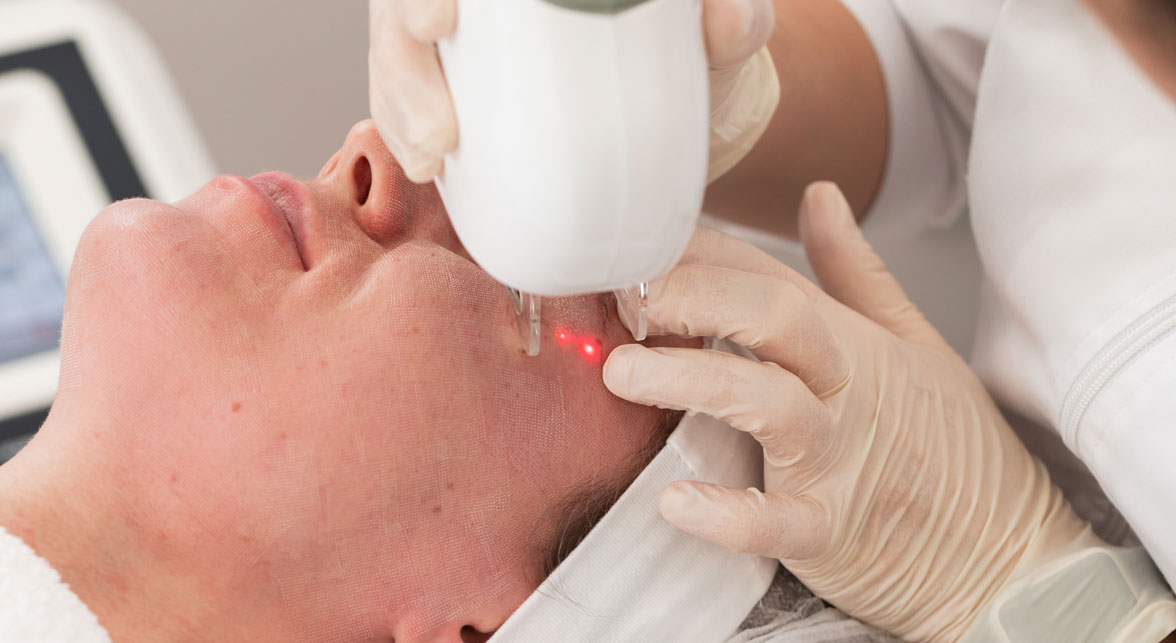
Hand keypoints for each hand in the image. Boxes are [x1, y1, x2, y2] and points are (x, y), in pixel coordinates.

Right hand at [368, 0, 775, 182]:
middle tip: (436, 113)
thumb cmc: (689, 52)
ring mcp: (462, 43)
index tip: (440, 17)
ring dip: (397, 101)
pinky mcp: (452, 91)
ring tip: (431, 153)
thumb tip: (730, 19)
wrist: (674, 103)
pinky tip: (424, 164)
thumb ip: (736, 17)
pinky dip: (404, 132)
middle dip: (400, 51)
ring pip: (394, 50)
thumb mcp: (719, 32)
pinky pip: (404, 103)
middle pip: (403, 6)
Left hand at [603, 183, 1097, 641]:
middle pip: (773, 316)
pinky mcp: (832, 533)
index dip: (699, 252)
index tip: (635, 246)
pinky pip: (778, 520)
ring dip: (690, 381)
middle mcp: (844, 389)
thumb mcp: (913, 344)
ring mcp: (839, 460)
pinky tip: (675, 500)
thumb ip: (854, 272)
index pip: (769, 274)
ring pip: (767, 403)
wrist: (1011, 557)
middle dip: (696, 295)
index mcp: (853, 341)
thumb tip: (820, 195)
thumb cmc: (954, 449)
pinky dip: (728, 512)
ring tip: (621, 373)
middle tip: (626, 298)